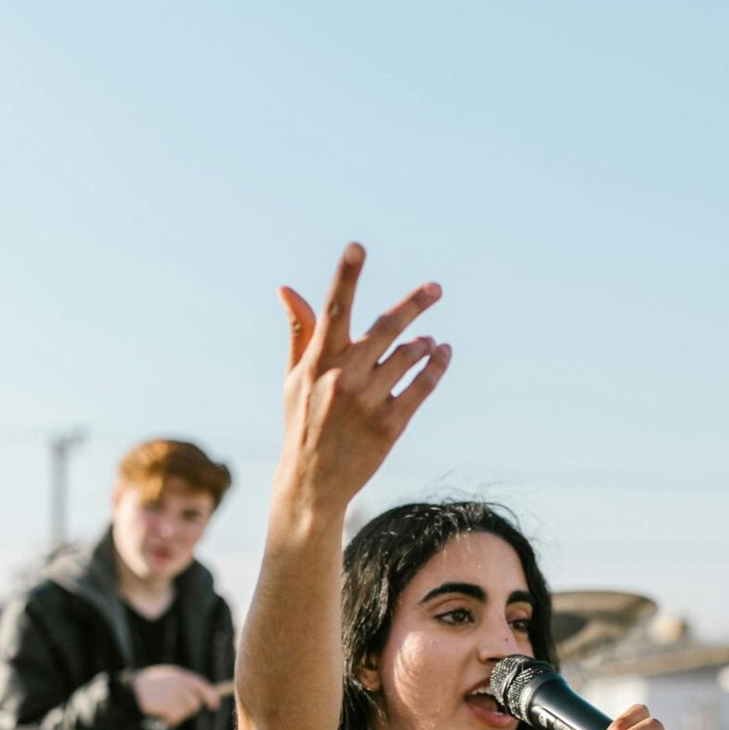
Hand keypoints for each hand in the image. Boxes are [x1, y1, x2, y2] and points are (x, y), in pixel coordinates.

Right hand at [131, 665, 224, 726]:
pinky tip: (162, 715)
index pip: (202, 685)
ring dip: (178, 715)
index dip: (211, 696)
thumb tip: (201, 698)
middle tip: (177, 709)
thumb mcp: (167, 677)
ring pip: (185, 712)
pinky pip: (175, 718)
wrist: (131, 691)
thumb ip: (184, 684)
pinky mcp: (165, 706)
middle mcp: (177, 684)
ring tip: (166, 710)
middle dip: (189, 709)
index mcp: (179, 675)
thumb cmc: (150, 685)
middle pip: (195, 703)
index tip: (214, 706)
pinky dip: (171, 720)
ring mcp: (171, 695)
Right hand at [276, 244, 450, 509]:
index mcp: (317, 362)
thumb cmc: (302, 422)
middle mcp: (343, 379)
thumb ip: (300, 331)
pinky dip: (435, 367)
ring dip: (422, 344)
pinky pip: (422, 387)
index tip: (357, 246)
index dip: (345, 277)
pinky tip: (442, 353)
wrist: (313, 483)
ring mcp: (368, 403)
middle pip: (385, 328)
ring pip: (408, 357)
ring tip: (427, 341)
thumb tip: (286, 289)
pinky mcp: (390, 426)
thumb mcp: (293, 378)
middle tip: (436, 287)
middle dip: (414, 304)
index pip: (332, 310)